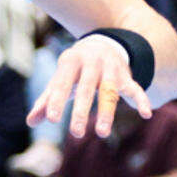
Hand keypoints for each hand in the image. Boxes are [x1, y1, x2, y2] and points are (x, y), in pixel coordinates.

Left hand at [27, 34, 151, 139]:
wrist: (102, 43)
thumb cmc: (74, 69)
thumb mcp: (59, 79)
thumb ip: (46, 100)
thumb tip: (30, 122)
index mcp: (71, 61)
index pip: (63, 82)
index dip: (57, 100)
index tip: (51, 119)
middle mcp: (92, 63)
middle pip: (87, 89)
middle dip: (82, 111)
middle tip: (76, 133)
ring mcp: (111, 68)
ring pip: (110, 91)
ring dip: (107, 112)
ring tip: (102, 133)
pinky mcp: (126, 76)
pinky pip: (135, 88)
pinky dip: (141, 99)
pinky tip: (146, 113)